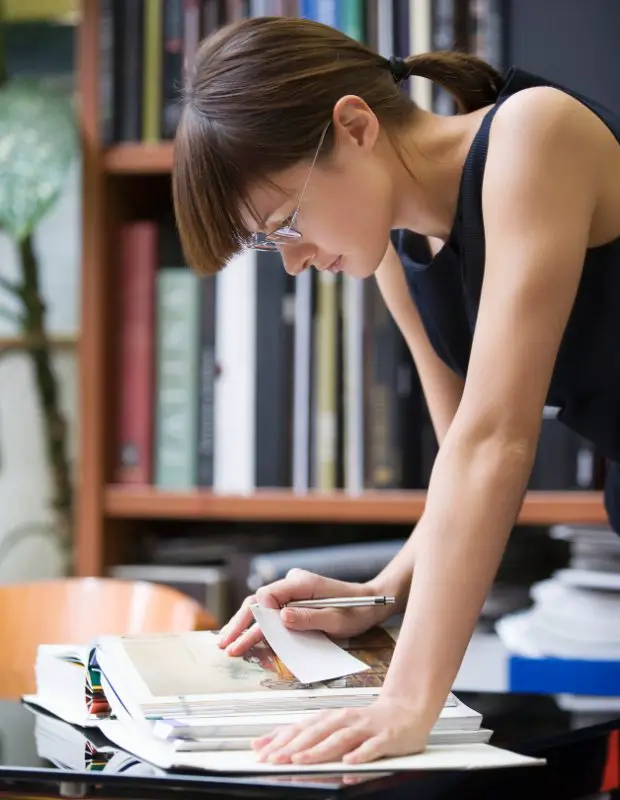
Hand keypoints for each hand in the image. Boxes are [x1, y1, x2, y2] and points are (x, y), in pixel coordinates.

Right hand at [217, 569, 393, 655]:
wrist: (371, 603)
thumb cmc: (357, 610)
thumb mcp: (337, 619)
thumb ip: (309, 618)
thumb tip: (281, 616)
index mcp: (301, 582)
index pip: (268, 595)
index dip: (258, 616)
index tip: (252, 636)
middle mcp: (293, 583)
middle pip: (259, 601)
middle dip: (241, 623)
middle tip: (226, 644)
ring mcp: (292, 592)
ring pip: (262, 608)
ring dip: (245, 626)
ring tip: (227, 644)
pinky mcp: (294, 602)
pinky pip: (272, 613)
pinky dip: (257, 626)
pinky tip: (243, 636)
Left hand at [252, 697, 428, 764]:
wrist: (405, 710)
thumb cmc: (367, 722)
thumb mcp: (335, 726)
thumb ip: (308, 736)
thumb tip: (273, 743)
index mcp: (331, 718)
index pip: (301, 728)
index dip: (280, 739)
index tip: (260, 751)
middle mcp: (345, 720)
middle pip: (316, 732)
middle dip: (293, 747)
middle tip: (274, 759)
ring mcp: (365, 728)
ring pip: (339, 739)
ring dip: (319, 749)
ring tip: (302, 760)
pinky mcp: (385, 737)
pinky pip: (371, 747)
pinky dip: (359, 755)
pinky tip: (349, 763)